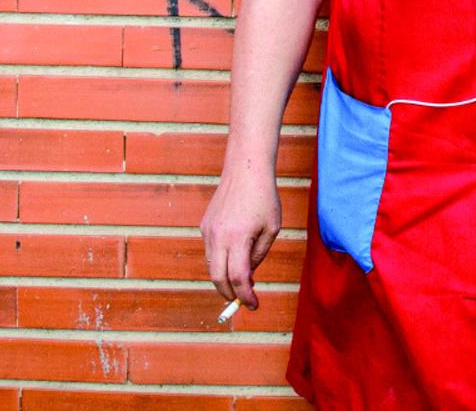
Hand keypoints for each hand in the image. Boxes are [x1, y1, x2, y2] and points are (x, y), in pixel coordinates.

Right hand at [201, 167, 280, 309]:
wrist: (245, 170)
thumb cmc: (264, 198)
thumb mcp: (271, 228)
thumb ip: (259, 254)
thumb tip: (248, 275)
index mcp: (238, 238)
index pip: (238, 278)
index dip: (246, 295)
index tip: (254, 305)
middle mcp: (219, 237)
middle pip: (218, 278)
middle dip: (229, 294)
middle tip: (242, 300)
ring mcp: (208, 232)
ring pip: (211, 266)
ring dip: (224, 278)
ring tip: (242, 280)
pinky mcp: (204, 226)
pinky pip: (211, 251)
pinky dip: (220, 262)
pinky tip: (234, 259)